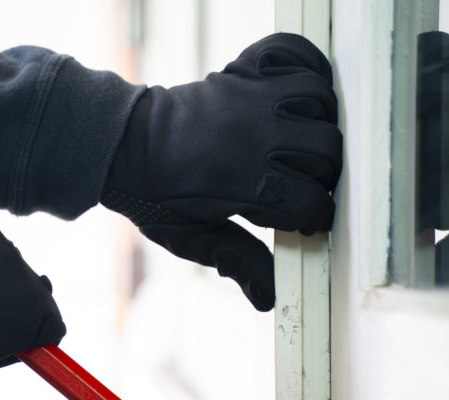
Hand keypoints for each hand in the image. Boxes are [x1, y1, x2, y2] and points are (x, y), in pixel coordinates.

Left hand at [102, 33, 341, 310]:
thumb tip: (270, 299)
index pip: (311, 201)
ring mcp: (250, 100)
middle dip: (325, 174)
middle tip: (305, 183)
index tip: (303, 219)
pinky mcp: (241, 74)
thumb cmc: (154, 195)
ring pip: (320, 101)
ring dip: (321, 121)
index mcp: (244, 184)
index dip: (314, 217)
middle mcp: (255, 137)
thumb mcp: (191, 237)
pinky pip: (290, 52)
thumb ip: (237, 261)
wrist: (120, 145)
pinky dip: (304, 61)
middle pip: (327, 151)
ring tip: (303, 141)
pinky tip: (299, 89)